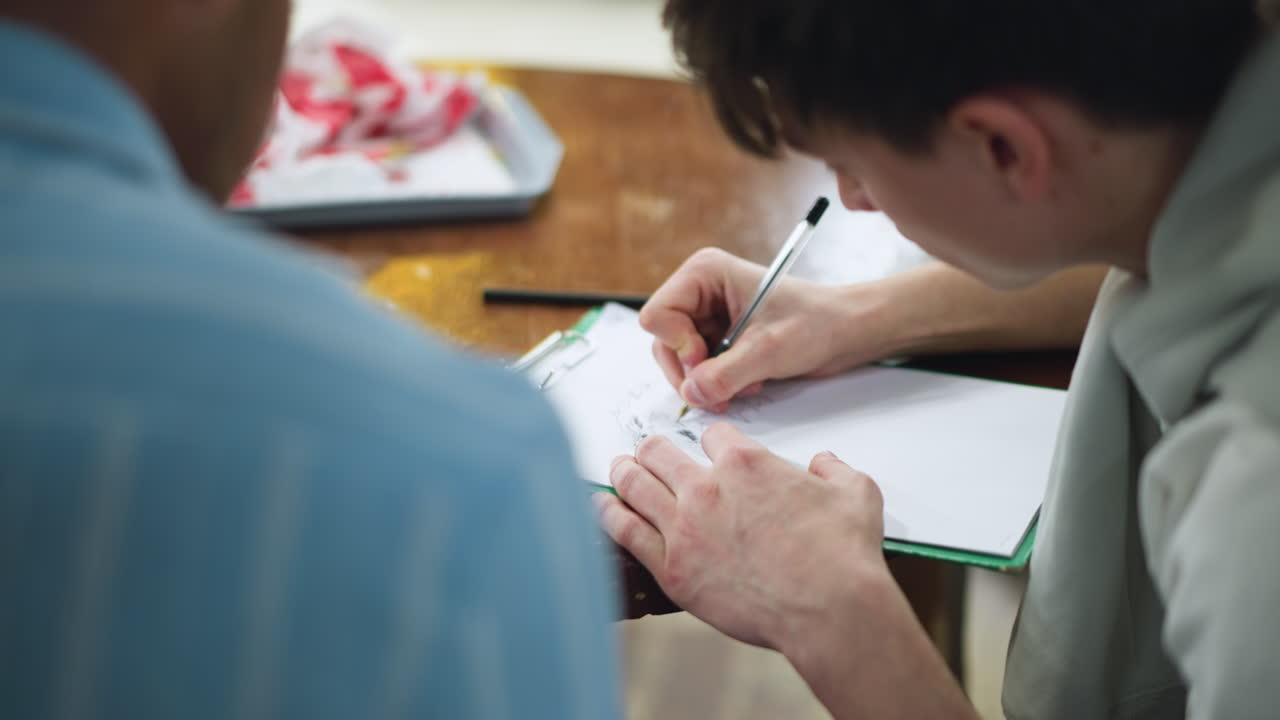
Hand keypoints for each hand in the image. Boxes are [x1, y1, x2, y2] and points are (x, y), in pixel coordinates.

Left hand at [594, 422, 888, 650]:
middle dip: (653, 449)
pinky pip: (625, 531)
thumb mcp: (856, 493)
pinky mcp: (671, 569)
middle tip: (648, 453)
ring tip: (618, 469)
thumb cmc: (843, 555)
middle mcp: (707, 487)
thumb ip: (835, 469)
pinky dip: (609, 514)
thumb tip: (824, 463)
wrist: (830, 610)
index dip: (713, 442)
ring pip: (634, 484)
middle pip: (659, 451)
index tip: (711, 450)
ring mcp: (684, 528)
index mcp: (746, 463)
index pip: (713, 435)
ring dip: (623, 472)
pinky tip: (601, 507)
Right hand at [640, 248, 885, 411]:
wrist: (846, 333)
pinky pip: (698, 371)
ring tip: (741, 388)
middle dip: (690, 371)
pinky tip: (748, 384)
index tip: (706, 360)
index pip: (657, 315)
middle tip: (721, 389)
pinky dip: (717, 385)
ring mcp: (707, 317)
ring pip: (678, 361)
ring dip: (706, 383)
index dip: (677, 345)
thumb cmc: (816, 322)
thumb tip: (691, 394)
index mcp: (704, 273)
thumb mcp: (769, 349)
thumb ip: (725, 373)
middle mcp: (700, 292)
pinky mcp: (718, 339)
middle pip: (663, 342)